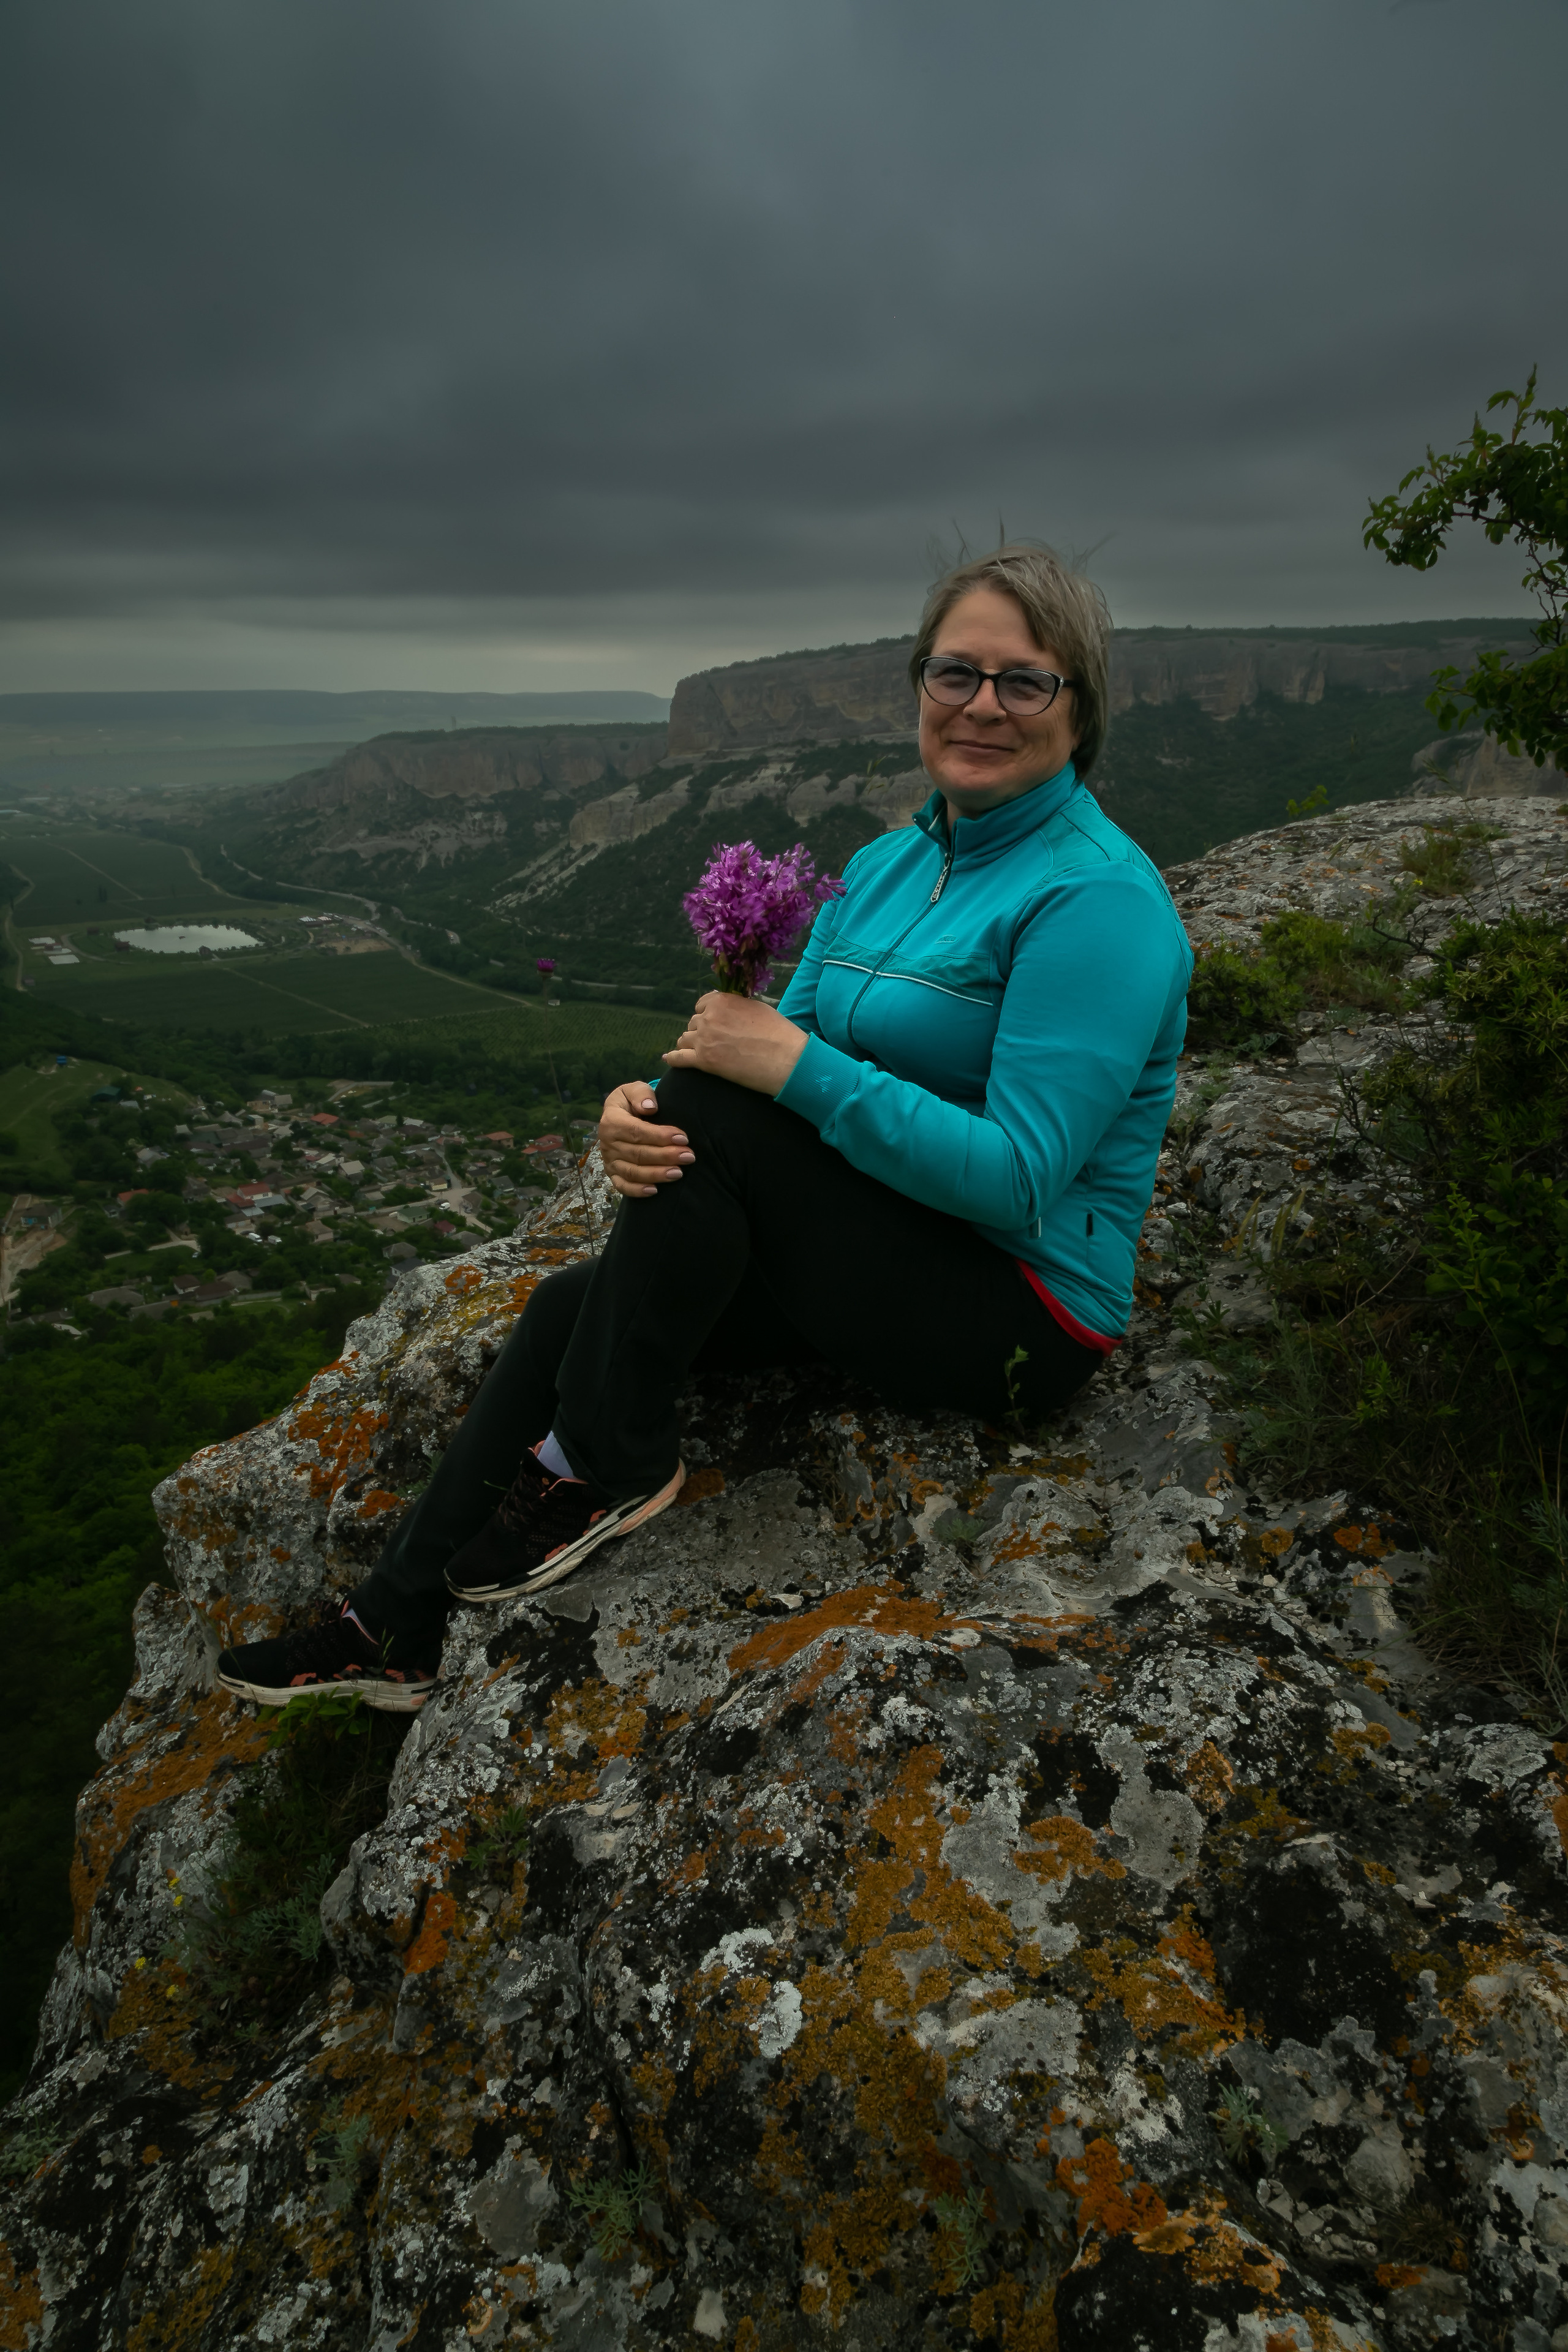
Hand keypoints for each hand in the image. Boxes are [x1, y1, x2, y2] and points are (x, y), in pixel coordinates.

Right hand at [598, 1081, 695, 1199]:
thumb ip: (641, 1094)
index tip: (683, 1138)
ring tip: (679, 1173)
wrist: (620, 1115)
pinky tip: (655, 1191)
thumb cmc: (632, 1102)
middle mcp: (607, 1143)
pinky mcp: (612, 1173)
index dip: (660, 1136)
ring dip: (656, 1174)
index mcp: (611, 1121)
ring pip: (633, 1172)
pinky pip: (622, 1185)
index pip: (637, 1131)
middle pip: (638, 1154)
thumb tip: (650, 1107)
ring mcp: (609, 1160)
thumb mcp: (633, 1089)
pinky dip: (637, 1190)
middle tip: (689, 1157)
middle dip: (665, 1156)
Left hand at [662, 992, 807, 1093]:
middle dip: (701, 1031)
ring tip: (697, 1052)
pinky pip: (679, 1058)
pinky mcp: (703, 1061)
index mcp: (722, 1001)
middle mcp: (709, 1017)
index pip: (702, 1004)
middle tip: (714, 1042)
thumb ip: (737, 1006)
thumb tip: (729, 1009)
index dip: (707, 1014)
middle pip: (694, 1023)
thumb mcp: (757, 1008)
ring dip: (690, 1044)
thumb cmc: (779, 1033)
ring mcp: (704, 1039)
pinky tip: (669, 1059)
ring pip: (685, 1039)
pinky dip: (673, 1058)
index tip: (713, 1023)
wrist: (786, 1058)